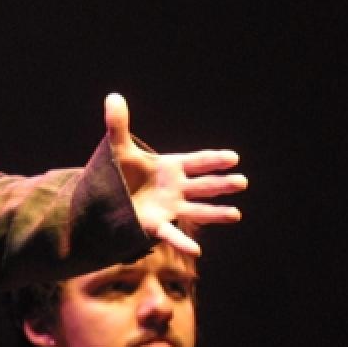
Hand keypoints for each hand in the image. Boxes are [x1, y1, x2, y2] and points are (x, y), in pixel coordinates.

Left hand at [105, 93, 245, 255]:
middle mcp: (175, 188)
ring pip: (197, 210)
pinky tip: (196, 250)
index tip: (233, 158)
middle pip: (203, 186)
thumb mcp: (118, 148)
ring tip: (236, 214)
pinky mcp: (156, 225)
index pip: (196, 161)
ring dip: (216, 213)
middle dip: (221, 184)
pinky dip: (183, 242)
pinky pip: (172, 235)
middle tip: (241, 181)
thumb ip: (118, 124)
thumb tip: (113, 96)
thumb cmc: (119, 172)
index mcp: (170, 167)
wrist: (105, 198)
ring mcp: (169, 208)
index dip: (213, 160)